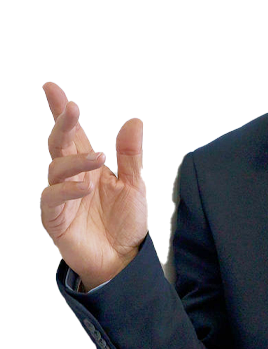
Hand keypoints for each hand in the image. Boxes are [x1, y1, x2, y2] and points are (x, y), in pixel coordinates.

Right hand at [40, 82, 147, 289]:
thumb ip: (131, 156)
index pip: (73, 134)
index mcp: (88, 165)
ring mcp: (60, 197)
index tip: (52, 88)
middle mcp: (71, 177)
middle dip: (62, 124)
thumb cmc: (124, 222)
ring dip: (76, 160)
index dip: (61, 111)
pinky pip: (52, 199)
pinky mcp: (54, 218)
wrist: (123, 260)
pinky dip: (66, 190)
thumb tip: (133, 121)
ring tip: (99, 158)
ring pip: (56, 169)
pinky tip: (84, 187)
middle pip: (59, 144)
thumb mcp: (134, 185)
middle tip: (70, 107)